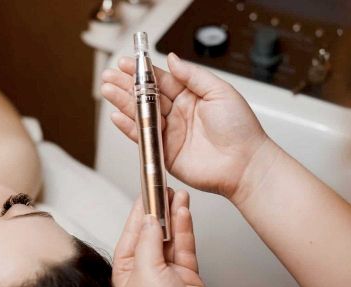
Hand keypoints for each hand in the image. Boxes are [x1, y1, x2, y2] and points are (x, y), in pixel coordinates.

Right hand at [101, 53, 269, 199]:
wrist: (244, 164)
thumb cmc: (240, 129)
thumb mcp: (220, 91)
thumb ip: (193, 75)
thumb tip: (172, 59)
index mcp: (190, 96)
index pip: (161, 80)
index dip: (143, 72)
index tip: (128, 63)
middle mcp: (177, 114)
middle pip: (146, 96)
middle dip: (127, 85)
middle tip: (110, 75)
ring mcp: (169, 133)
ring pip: (141, 114)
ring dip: (123, 102)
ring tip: (107, 90)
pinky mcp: (164, 152)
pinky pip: (142, 137)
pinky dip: (129, 127)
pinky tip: (117, 116)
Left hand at [112, 190, 219, 286]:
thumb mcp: (145, 271)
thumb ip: (148, 241)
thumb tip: (150, 220)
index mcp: (126, 269)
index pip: (132, 231)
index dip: (140, 210)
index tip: (147, 190)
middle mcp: (146, 269)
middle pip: (152, 231)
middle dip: (158, 209)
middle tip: (165, 188)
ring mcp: (167, 271)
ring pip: (170, 236)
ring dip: (174, 215)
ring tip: (178, 194)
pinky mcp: (187, 275)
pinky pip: (185, 246)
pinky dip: (185, 228)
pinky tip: (185, 212)